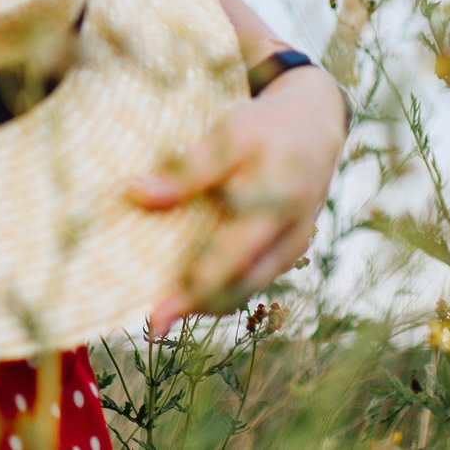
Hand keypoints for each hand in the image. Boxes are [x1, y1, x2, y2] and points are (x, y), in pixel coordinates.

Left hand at [127, 66, 346, 330]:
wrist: (315, 124)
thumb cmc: (264, 128)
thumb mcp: (228, 136)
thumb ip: (186, 171)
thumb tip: (134, 194)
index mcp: (273, 205)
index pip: (227, 261)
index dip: (190, 293)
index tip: (154, 317)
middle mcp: (287, 236)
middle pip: (237, 286)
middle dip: (194, 307)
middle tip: (153, 326)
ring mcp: (292, 247)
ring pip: (247, 288)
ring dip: (208, 302)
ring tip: (167, 309)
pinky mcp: (289, 250)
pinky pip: (254, 278)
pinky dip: (224, 287)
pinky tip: (193, 286)